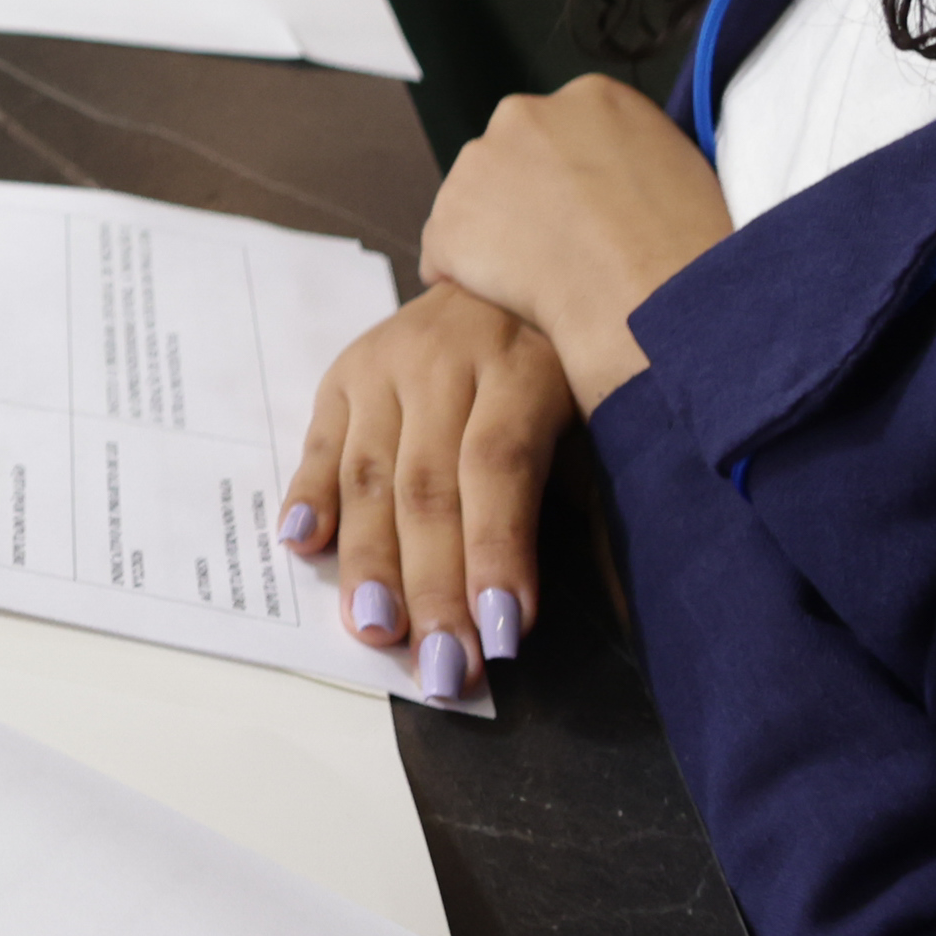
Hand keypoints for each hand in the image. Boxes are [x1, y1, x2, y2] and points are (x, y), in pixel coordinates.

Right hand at [286, 286, 577, 705]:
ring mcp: (385, 364)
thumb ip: (597, 498)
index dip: (498, 551)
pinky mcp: (343, 373)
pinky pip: (320, 444)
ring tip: (375, 631)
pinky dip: (308, 498)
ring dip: (369, 562)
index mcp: (523, 367)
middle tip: (440, 669)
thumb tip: (631, 612)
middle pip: (430, 486)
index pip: (500, 467)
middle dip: (433, 586)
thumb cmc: (564, 362)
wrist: (500, 266)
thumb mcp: (596, 410)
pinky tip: (304, 548)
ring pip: (370, 474)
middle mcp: (446, 360)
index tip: (503, 635)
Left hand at [421, 75, 737, 415]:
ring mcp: (478, 164)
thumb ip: (634, 152)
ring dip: (494, 236)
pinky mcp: (447, 219)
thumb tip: (623, 170)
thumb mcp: (682, 166)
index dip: (569, 179)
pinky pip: (444, 255)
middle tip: (560, 247)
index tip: (583, 212)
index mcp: (591, 97)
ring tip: (542, 278)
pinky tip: (510, 299)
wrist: (649, 295)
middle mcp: (525, 114)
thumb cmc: (683, 245)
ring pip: (473, 204)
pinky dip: (465, 278)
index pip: (560, 131)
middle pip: (510, 157)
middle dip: (524, 198)